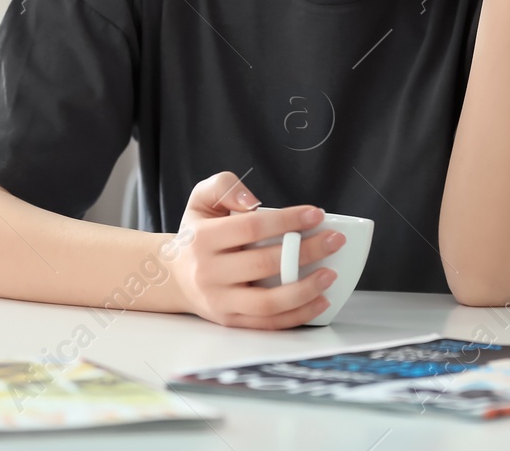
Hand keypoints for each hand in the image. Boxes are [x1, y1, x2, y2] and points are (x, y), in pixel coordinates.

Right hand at [168, 171, 346, 328]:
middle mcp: (208, 273)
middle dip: (306, 251)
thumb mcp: (202, 200)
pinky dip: (297, 315)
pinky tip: (320, 300)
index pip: (250, 228)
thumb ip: (224, 187)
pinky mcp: (230, 322)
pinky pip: (267, 323)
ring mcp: (219, 302)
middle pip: (263, 264)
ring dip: (305, 290)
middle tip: (335, 240)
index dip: (286, 220)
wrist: (174, 275)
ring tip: (330, 274)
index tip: (316, 214)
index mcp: (202, 239)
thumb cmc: (197, 234)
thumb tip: (251, 201)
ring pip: (267, 303)